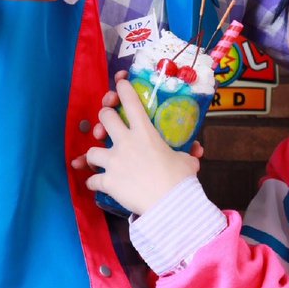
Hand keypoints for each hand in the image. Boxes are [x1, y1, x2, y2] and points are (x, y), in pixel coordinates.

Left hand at [84, 78, 198, 214]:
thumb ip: (187, 154)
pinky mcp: (108, 181)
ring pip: (92, 150)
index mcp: (145, 132)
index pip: (131, 101)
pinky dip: (94, 182)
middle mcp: (126, 142)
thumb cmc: (180, 180)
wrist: (169, 204)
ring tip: (98, 158)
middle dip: (104, 117)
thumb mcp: (187, 162)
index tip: (120, 83)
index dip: (123, 88)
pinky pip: (93, 180)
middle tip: (107, 123)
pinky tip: (97, 184)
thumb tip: (196, 152)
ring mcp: (114, 161)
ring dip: (94, 154)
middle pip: (105, 117)